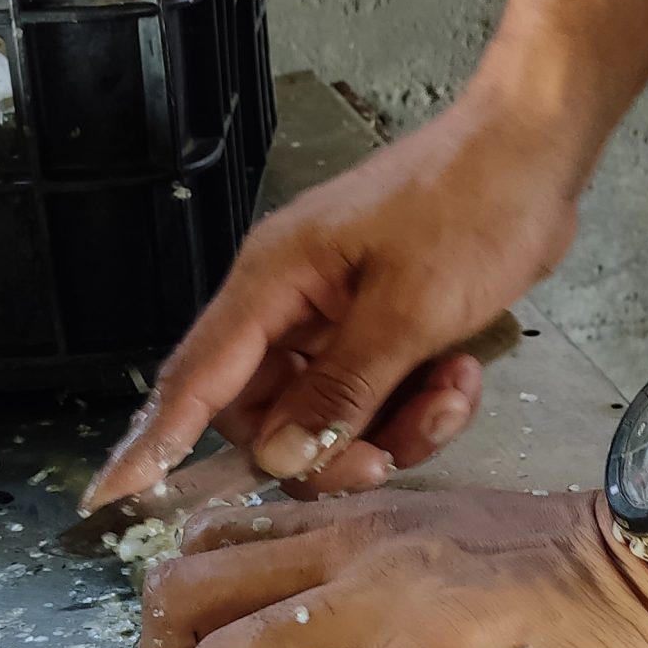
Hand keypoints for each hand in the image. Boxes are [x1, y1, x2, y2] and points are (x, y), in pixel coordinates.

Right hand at [80, 92, 587, 513]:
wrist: (535, 152)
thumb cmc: (471, 207)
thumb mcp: (409, 310)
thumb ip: (343, 390)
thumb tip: (282, 458)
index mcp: (272, 281)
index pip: (194, 378)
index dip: (152, 441)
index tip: (112, 495)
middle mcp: (289, 303)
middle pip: (266, 416)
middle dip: (325, 449)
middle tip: (384, 458)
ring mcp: (335, 317)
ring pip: (328, 416)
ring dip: (389, 427)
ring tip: (449, 393)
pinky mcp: (380, 329)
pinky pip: (375, 398)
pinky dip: (417, 405)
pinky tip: (461, 376)